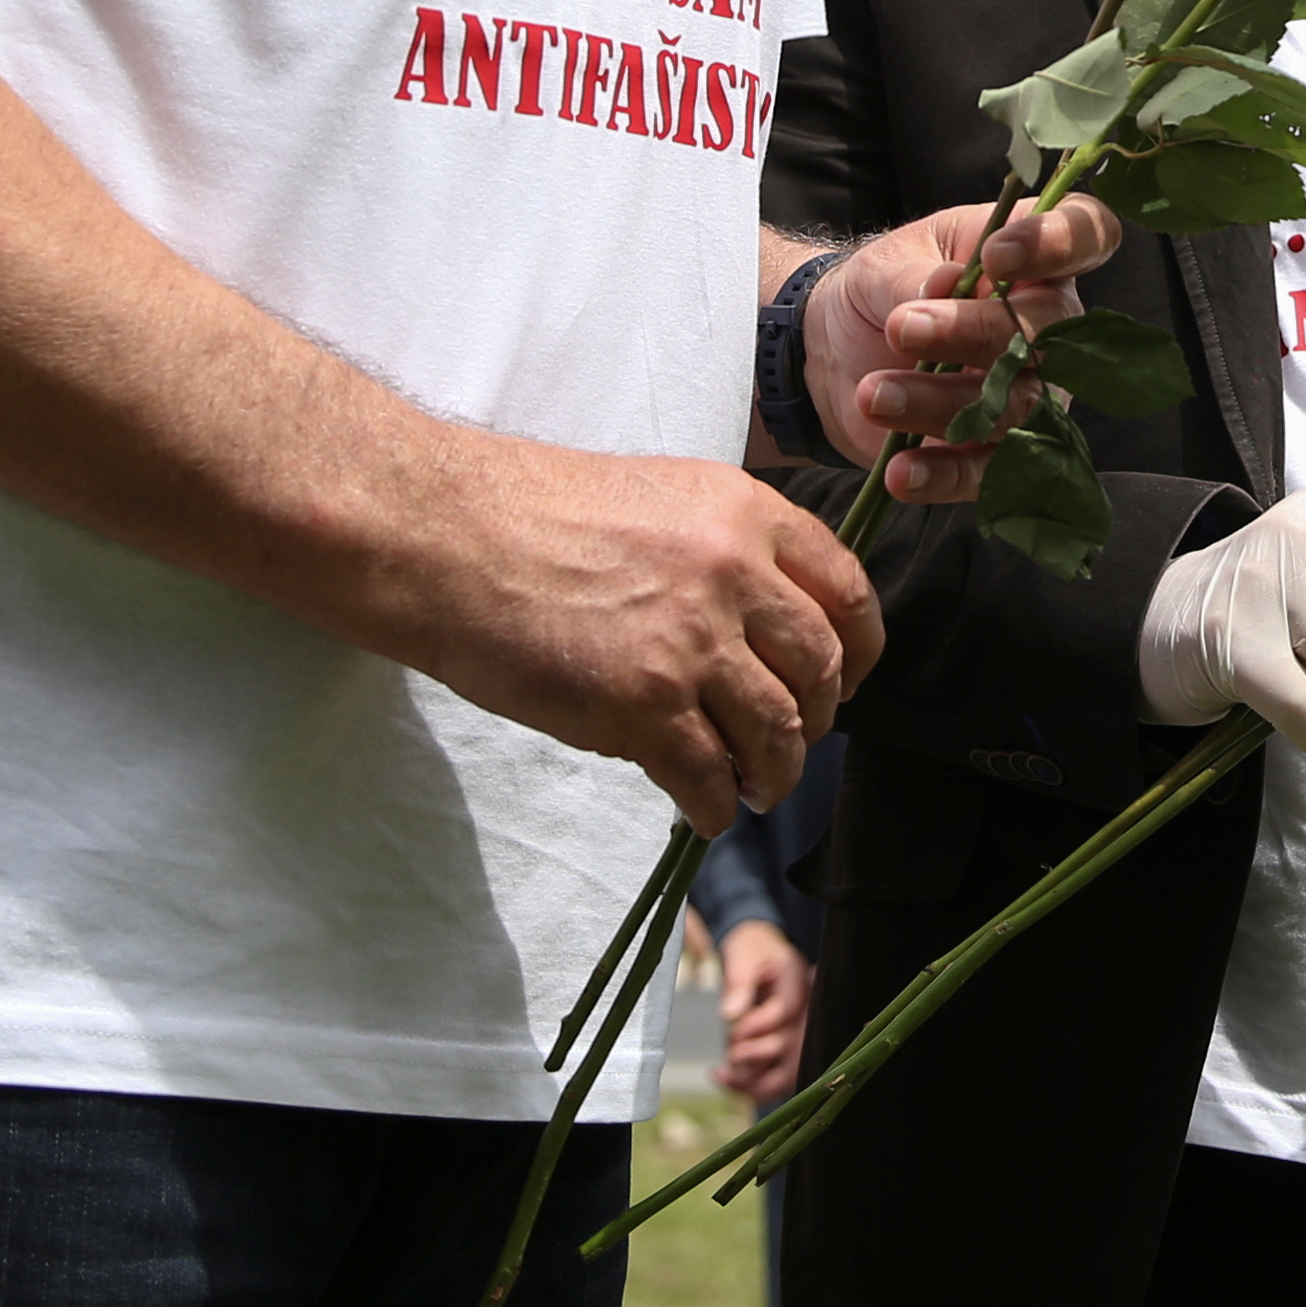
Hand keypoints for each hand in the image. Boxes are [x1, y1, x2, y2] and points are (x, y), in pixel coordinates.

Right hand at [413, 439, 882, 833]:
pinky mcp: (642, 707)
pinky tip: (703, 811)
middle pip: (822, 668)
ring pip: (778, 732)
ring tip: (755, 788)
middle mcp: (735, 575)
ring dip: (775, 773)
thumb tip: (767, 619)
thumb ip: (724, 547)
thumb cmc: (532, 514)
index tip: (850, 680)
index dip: (859, 649)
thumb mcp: (661, 496)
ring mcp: (691, 643)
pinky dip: (715, 806)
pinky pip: (709, 776)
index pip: (847, 590)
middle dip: (818, 718)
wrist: (446, 536)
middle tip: (794, 742)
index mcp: (746, 513)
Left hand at [715, 918, 814, 1108]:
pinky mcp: (786, 1050)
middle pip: (793, 1048)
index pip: (786, 1011)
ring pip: (787, 1074)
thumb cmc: (751, 951)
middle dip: (756, 1054)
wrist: (759, 953)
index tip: (735, 1027)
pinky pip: (775, 1080)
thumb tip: (730, 1014)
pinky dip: (749, 1086)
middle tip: (732, 1049)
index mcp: (797, 982)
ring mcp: (798, 1034)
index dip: (758, 1024)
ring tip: (724, 1073)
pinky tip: (723, 1076)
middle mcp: (805, 1012)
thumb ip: (738, 982)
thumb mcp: (742, 956)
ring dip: (752, 1080)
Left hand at [805, 198, 1125, 499]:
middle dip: (975, 332)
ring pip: (1016, 408)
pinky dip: (945, 474)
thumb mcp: (885, 265)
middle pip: (1049, 333)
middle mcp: (1051, 327)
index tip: (997, 255)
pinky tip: (903, 470)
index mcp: (1035, 258)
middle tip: (902, 327)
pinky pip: (989, 474)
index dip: (1060, 242)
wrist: (835, 350)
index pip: (1086, 234)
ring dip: (943, 403)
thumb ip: (915, 276)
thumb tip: (945, 286)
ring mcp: (1032, 394)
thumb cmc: (880, 288)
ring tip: (874, 394)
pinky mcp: (996, 452)